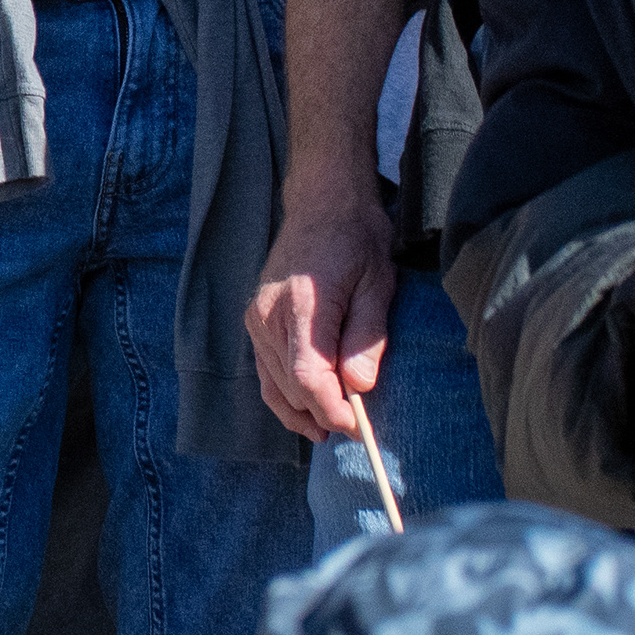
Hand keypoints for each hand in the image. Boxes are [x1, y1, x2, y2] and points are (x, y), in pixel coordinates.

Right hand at [248, 188, 395, 439]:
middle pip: (291, 385)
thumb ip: (367, 338)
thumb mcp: (378, 285)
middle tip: (357, 430)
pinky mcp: (255, 319)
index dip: (331, 409)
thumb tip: (359, 387)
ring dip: (301, 410)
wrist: (322, 205)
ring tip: (331, 428)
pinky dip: (284, 394)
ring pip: (274, 383)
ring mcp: (257, 317)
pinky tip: (305, 410)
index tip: (357, 426)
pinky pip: (265, 369)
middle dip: (322, 414)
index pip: (309, 376)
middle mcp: (269, 314)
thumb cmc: (356, 242)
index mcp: (302, 305)